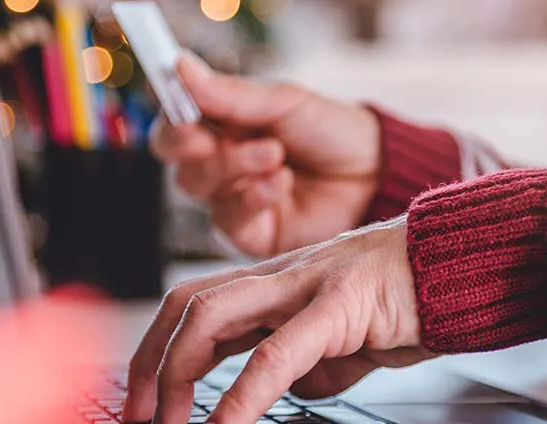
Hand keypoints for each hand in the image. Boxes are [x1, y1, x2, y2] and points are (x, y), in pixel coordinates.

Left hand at [121, 218, 434, 423]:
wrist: (470, 264)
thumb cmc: (414, 296)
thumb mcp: (350, 337)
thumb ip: (314, 361)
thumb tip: (290, 394)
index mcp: (280, 280)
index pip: (195, 303)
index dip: (159, 350)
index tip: (147, 400)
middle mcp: (281, 274)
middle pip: (186, 302)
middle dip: (150, 362)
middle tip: (142, 416)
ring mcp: (306, 282)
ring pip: (212, 314)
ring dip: (177, 375)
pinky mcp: (339, 304)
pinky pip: (274, 354)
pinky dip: (238, 399)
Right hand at [151, 56, 380, 257]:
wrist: (375, 174)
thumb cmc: (332, 132)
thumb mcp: (284, 103)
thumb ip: (231, 95)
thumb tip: (180, 66)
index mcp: (224, 124)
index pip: (175, 120)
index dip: (171, 114)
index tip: (183, 108)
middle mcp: (221, 162)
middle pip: (176, 156)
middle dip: (193, 144)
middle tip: (215, 136)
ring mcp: (233, 198)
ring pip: (197, 185)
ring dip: (234, 165)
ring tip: (275, 154)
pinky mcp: (250, 233)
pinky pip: (227, 217)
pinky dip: (252, 196)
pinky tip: (282, 182)